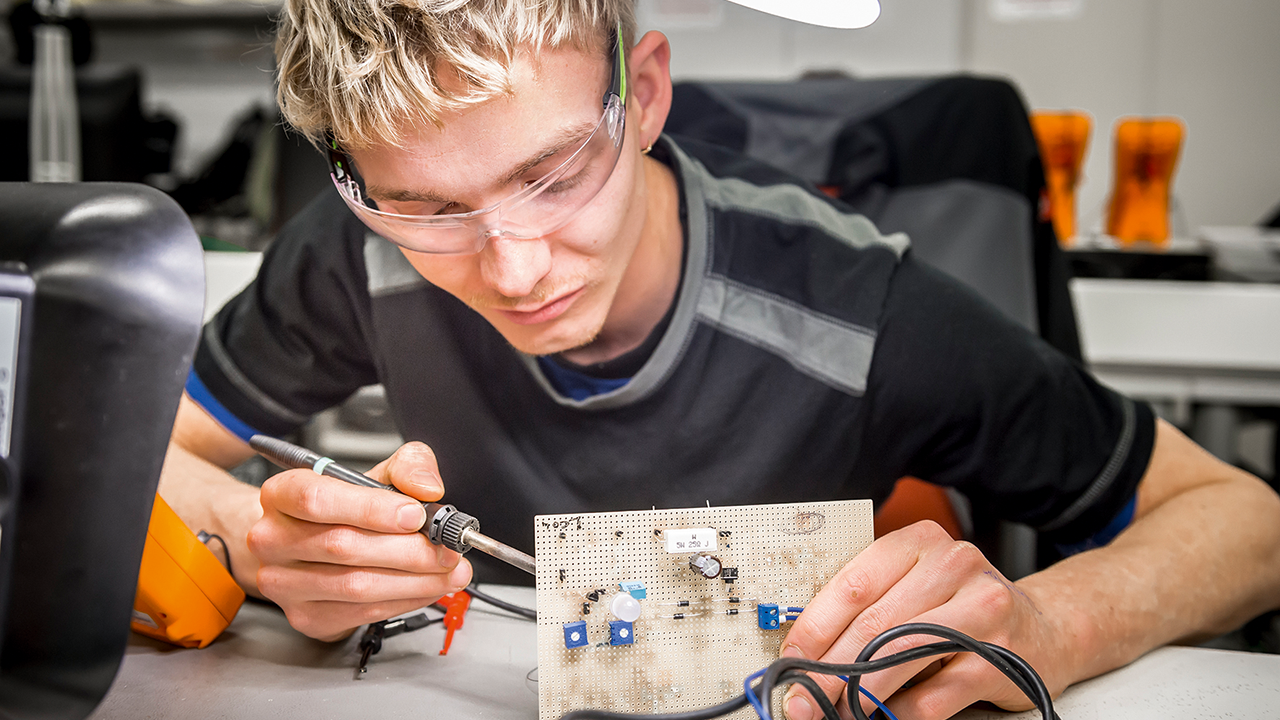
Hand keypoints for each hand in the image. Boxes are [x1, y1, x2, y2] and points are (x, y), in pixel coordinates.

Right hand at [247, 442, 472, 640]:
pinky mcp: (305, 616)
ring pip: (355, 586)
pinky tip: (426, 588)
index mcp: (282, 494)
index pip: (318, 500)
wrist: (304, 543)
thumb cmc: (340, 506)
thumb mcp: (373, 473)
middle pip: (342, 546)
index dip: (370, 509)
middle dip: (408, 551)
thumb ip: (406, 467)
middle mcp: (273, 539)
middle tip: (447, 550)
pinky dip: (404, 601)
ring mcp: (284, 583)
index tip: (414, 514)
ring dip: (414, 581)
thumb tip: (427, 487)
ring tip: (448, 571)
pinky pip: (362, 613)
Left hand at [779, 521, 1068, 719]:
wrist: (1046, 629)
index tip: (790, 660)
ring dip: (859, 693)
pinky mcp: (999, 657)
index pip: (852, 585)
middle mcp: (954, 565)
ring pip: (900, 656)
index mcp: (921, 542)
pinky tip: (885, 718)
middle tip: (803, 699)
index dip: (813, 628)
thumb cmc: (964, 608)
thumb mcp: (919, 589)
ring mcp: (982, 609)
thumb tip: (808, 652)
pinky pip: (934, 694)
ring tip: (837, 710)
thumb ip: (871, 607)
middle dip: (829, 669)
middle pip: (873, 624)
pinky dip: (901, 712)